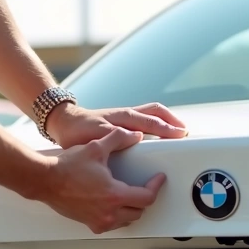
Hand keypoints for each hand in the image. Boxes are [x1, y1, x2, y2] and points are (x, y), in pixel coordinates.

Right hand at [33, 127, 165, 233]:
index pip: (146, 197)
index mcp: (114, 195)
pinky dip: (116, 218)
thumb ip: (118, 139)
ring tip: (130, 197)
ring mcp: (98, 220)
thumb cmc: (67, 167)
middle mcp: (108, 212)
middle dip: (144, 199)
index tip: (158, 179)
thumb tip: (134, 135)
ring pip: (126, 221)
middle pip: (139, 212)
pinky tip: (113, 207)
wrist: (45, 180)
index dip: (156, 187)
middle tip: (144, 187)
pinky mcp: (89, 223)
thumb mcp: (96, 147)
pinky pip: (111, 225)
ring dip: (131, 210)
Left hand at [45, 101, 187, 148]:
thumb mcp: (95, 136)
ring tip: (179, 130)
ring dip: (168, 119)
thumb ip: (115, 136)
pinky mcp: (121, 120)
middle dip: (174, 120)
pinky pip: (145, 117)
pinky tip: (159, 131)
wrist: (62, 123)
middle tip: (186, 132)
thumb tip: (138, 136)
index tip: (182, 135)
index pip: (152, 121)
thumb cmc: (77, 131)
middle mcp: (127, 114)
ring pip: (152, 112)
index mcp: (124, 118)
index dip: (168, 129)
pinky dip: (158, 121)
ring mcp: (125, 116)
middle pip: (157, 111)